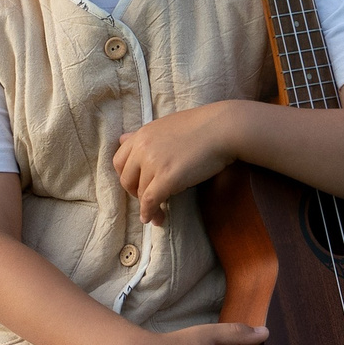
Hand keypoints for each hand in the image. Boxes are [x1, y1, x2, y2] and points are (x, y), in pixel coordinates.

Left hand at [112, 103, 243, 227]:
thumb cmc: (202, 126)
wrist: (224, 128)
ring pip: (140, 192)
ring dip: (147, 207)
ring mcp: (153, 163)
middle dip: (134, 193)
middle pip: (126, 179)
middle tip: (148, 199)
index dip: (126, 176)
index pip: (119, 161)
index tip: (136, 185)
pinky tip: (156, 219)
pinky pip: (151, 201)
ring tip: (157, 215)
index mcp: (141, 134)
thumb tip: (122, 139)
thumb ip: (144, 136)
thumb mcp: (166, 125)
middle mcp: (142, 148)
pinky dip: (150, 213)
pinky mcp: (167, 178)